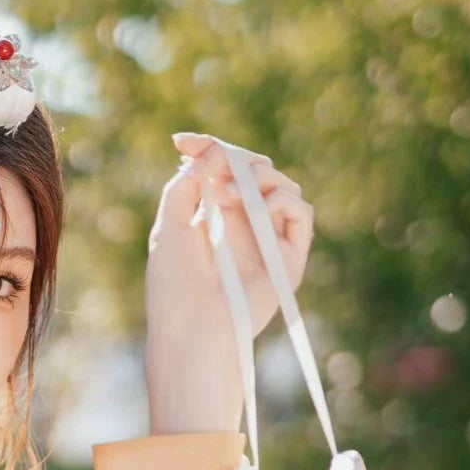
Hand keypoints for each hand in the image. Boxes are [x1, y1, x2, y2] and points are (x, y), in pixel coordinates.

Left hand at [145, 133, 315, 432]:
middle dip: (232, 159)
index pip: (220, 171)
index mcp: (212, 218)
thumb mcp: (169, 225)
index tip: (181, 141)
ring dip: (255, 178)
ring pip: (281, 184)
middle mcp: (242, 225)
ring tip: (225, 198)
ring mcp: (267, 239)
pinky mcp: (289, 256)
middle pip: (253, 169)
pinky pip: (300, 210)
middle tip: (212, 170)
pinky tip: (256, 213)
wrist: (193, 328)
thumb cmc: (174, 287)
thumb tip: (211, 150)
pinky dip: (279, 202)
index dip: (206, 149)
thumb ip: (186, 183)